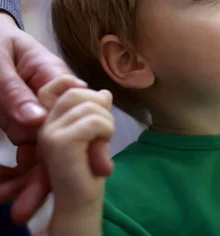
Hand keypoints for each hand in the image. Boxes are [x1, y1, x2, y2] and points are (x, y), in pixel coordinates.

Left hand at [0, 13, 111, 223]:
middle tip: (31, 206)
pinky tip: (5, 191)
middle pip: (61, 141)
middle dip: (48, 176)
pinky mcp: (21, 127)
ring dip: (29, 182)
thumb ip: (17, 91)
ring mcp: (36, 117)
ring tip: (16, 208)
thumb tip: (37, 120)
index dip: (89, 142)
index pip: (78, 113)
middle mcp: (51, 103)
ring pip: (41, 154)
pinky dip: (14, 175)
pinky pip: (23, 155)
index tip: (95, 168)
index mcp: (55, 79)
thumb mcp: (0, 63)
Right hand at [38, 76, 113, 234]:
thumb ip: (95, 112)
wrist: (79, 202)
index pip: (59, 86)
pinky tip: (102, 146)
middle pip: (78, 92)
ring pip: (89, 105)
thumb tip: (104, 93)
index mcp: (48, 119)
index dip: (80, 86)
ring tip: (102, 143)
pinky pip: (94, 121)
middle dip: (100, 107)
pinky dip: (106, 130)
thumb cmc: (88, 169)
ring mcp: (49, 132)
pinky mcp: (59, 143)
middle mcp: (43, 123)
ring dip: (106, 122)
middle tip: (104, 132)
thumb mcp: (95, 133)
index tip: (101, 99)